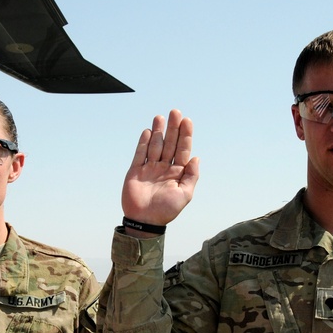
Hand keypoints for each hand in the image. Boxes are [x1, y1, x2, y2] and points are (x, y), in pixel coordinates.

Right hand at [121, 109, 199, 235]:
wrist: (144, 221)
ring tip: (161, 117)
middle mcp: (164, 168)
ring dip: (159, 131)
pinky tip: (148, 131)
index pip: (182, 150)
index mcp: (177, 173)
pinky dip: (143, 142)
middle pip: (170, 143)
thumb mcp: (185, 195)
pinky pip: (140, 154)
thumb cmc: (166, 210)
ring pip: (155, 145)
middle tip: (175, 112)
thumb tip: (196, 158)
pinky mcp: (136, 171)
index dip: (185, 135)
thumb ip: (191, 176)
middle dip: (173, 128)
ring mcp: (149, 168)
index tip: (187, 121)